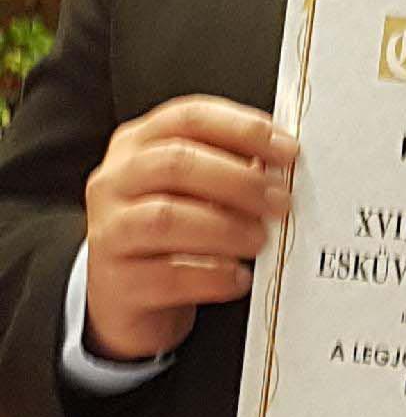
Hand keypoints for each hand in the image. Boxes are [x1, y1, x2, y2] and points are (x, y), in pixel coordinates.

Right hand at [84, 95, 297, 360]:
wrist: (128, 298)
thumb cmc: (170, 234)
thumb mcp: (192, 191)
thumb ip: (229, 169)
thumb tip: (282, 164)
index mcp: (137, 144)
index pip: (189, 118)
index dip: (242, 129)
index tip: (286, 151)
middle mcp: (115, 181)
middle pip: (176, 163)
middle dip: (239, 180)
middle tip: (280, 201)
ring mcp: (108, 231)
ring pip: (166, 218)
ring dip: (225, 227)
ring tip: (260, 240)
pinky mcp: (116, 283)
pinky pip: (166, 276)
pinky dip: (211, 276)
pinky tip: (237, 278)